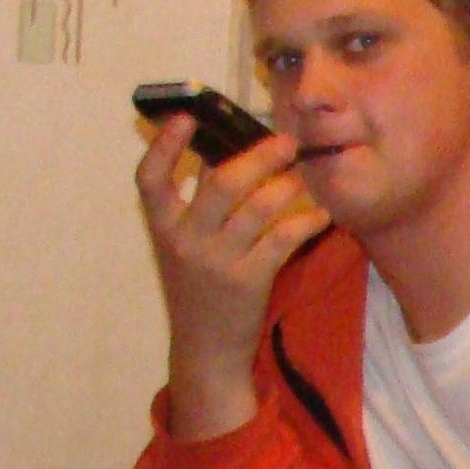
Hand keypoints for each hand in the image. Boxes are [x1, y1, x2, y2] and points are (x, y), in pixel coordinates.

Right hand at [135, 116, 330, 440]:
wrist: (206, 351)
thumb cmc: (198, 292)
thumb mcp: (183, 250)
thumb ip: (197, 208)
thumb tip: (225, 157)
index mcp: (163, 230)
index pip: (149, 180)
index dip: (163, 145)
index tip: (185, 117)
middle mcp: (185, 242)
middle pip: (221, 182)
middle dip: (259, 156)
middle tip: (286, 142)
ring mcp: (216, 262)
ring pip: (257, 207)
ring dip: (287, 185)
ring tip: (303, 174)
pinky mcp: (247, 281)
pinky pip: (282, 238)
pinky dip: (306, 221)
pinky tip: (321, 214)